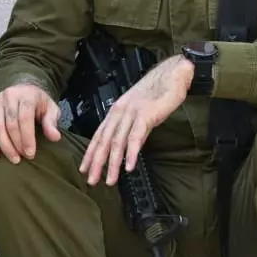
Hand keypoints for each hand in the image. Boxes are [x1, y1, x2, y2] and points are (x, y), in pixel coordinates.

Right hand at [0, 82, 62, 163]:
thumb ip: (51, 122)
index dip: (27, 138)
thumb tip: (55, 137)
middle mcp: (8, 96)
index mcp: (26, 95)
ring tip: (13, 158)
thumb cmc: (37, 101)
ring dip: (4, 146)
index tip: (30, 154)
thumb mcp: (50, 108)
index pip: (24, 119)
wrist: (22, 87)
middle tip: (23, 157)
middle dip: (17, 144)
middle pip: (10, 124)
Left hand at [80, 55, 192, 185]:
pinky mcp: (145, 115)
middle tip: (92, 180)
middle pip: (104, 141)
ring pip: (117, 142)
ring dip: (112, 164)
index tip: (85, 169)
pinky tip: (129, 167)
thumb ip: (131, 130)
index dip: (90, 154)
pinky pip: (136, 137)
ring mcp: (131, 114)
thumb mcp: (138, 112)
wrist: (171, 75)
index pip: (98, 136)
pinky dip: (131, 153)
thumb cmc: (156, 92)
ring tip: (110, 180)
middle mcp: (119, 113)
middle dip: (96, 163)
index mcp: (115, 112)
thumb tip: (128, 149)